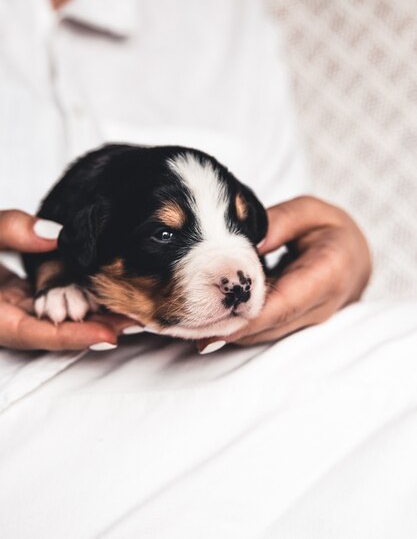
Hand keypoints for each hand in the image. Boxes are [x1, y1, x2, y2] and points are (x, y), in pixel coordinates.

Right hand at [0, 210, 130, 349]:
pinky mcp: (16, 294)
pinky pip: (50, 300)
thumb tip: (56, 234)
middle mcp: (2, 316)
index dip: (72, 336)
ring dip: (91, 314)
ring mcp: (10, 306)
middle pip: (53, 331)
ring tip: (131, 306)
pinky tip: (103, 288)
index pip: (34, 334)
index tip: (109, 335)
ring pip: (55, 317)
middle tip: (135, 319)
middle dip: (94, 328)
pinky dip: (76, 296)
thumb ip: (8, 231)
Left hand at [198, 196, 371, 350]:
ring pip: (261, 335)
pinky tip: (200, 324)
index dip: (243, 318)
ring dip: (223, 333)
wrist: (354, 259)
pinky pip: (261, 332)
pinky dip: (232, 330)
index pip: (282, 304)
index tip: (208, 321)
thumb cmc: (331, 230)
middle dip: (223, 329)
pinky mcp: (293, 327)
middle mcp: (319, 306)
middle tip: (180, 325)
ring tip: (182, 326)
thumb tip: (244, 242)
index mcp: (329, 273)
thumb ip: (278, 223)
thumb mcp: (309, 212)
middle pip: (265, 327)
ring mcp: (307, 322)